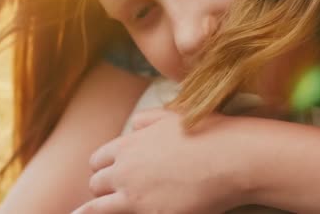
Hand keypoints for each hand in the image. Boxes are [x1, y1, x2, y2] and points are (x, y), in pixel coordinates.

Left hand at [71, 110, 254, 213]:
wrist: (229, 156)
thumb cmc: (204, 132)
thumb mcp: (171, 115)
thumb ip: (146, 120)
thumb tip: (132, 126)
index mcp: (129, 144)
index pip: (98, 159)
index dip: (103, 168)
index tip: (108, 174)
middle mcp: (125, 169)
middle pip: (96, 184)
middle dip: (101, 188)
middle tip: (110, 193)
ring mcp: (134, 194)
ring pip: (99, 206)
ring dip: (100, 208)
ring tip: (91, 212)